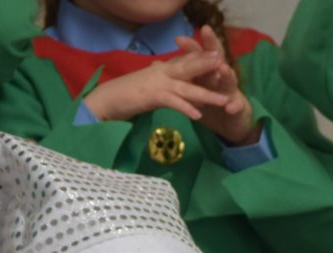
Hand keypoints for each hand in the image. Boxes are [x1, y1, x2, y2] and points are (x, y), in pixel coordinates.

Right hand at [83, 48, 228, 121]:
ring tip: (223, 99)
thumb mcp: (149, 86)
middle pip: (188, 68)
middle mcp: (161, 72)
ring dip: (206, 94)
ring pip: (186, 87)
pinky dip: (185, 108)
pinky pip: (173, 102)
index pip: (185, 61)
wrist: (107, 100)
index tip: (219, 57)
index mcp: (162, 69)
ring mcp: (157, 83)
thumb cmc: (127, 95)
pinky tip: (198, 115)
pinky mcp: (151, 96)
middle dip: (207, 66)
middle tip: (225, 64)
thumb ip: (164, 85)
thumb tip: (175, 88)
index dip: (202, 59)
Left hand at [175, 27, 256, 144]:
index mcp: (208, 72)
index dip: (191, 46)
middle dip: (212, 44)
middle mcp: (221, 77)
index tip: (178, 39)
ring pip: (230, 80)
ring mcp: (231, 91)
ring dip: (227, 74)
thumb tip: (156, 64)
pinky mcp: (239, 107)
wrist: (231, 124)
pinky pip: (237, 106)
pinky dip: (234, 106)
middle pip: (217, 58)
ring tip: (223, 68)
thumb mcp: (194, 88)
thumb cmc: (211, 103)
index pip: (200, 55)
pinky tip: (230, 107)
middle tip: (206, 32)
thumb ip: (180, 76)